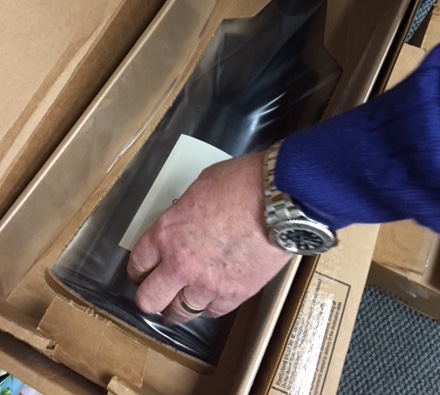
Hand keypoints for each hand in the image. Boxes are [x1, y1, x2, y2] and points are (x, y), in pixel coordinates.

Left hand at [126, 153, 291, 323]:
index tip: (142, 272)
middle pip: (149, 300)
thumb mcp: (200, 188)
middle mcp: (181, 263)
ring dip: (178, 307)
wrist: (278, 200)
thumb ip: (185, 212)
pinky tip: (211, 297)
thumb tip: (184, 220)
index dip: (138, 270)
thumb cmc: (243, 184)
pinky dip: (210, 306)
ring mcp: (207, 283)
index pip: (137, 263)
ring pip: (179, 314)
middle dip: (149, 298)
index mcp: (167, 233)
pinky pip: (212, 313)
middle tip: (156, 294)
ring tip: (181, 303)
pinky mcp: (234, 294)